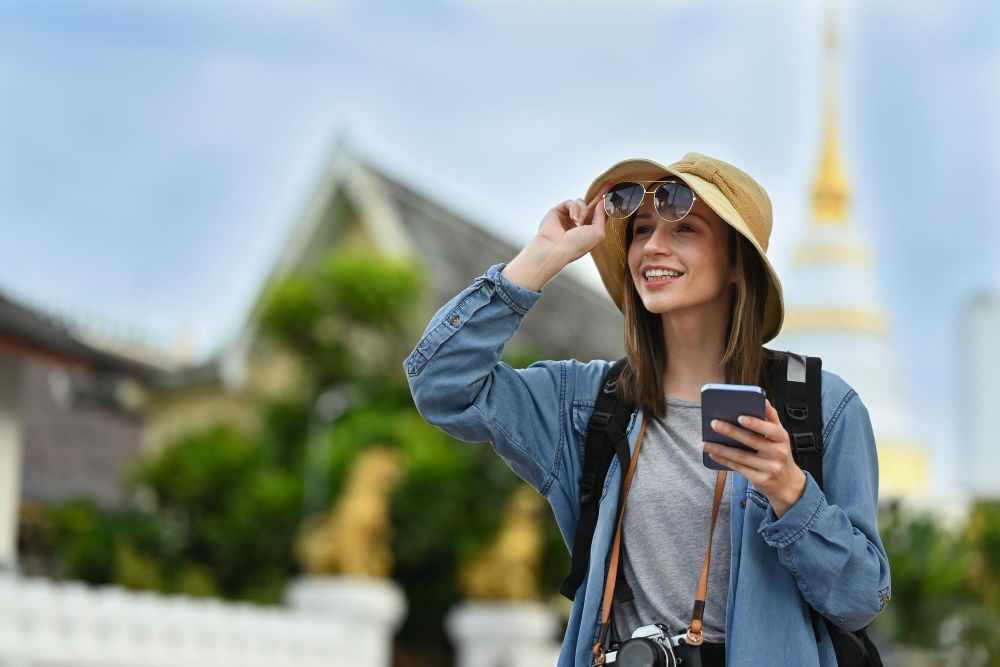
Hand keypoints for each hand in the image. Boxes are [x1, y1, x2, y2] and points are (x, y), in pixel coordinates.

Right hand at [534, 184, 610, 263]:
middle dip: (599, 195)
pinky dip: (573, 208)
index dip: (605, 204)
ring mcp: (568, 216)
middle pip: (591, 204)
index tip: (613, 193)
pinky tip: (572, 218)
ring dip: (582, 211)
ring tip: (577, 223)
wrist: (555, 248)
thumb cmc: (576, 246)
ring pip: (581, 203)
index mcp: (589, 230)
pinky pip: (571, 202)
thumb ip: (602, 216)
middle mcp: (579, 223)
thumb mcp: (598, 233)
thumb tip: (601, 202)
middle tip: (609, 183)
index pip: (599, 213)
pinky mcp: (559, 211)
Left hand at [703, 399, 806, 517]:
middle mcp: (778, 453)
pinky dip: (724, 460)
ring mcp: (770, 468)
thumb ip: (771, 419)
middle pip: (752, 441)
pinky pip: (738, 468)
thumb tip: (763, 400)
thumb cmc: (779, 454)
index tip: (740, 416)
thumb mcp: (780, 437)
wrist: (788, 484)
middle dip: (731, 431)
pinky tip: (713, 454)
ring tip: (705, 442)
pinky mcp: (760, 479)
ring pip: (741, 456)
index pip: (771, 429)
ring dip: (721, 449)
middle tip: (714, 424)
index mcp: (782, 438)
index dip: (756, 423)